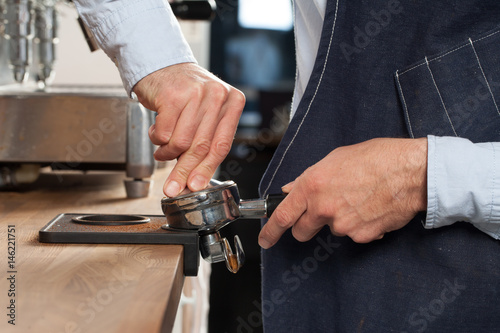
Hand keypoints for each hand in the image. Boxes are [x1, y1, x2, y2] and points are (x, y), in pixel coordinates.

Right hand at [133, 63, 244, 196]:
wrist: (162, 64)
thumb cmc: (185, 92)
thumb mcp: (206, 113)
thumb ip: (205, 142)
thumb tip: (194, 179)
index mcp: (232, 101)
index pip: (221, 145)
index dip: (206, 169)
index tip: (195, 185)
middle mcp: (217, 96)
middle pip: (201, 146)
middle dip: (185, 171)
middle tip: (173, 186)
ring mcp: (196, 94)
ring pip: (181, 142)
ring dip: (167, 153)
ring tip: (163, 150)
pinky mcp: (172, 95)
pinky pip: (164, 133)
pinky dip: (157, 139)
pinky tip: (158, 132)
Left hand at [258, 138, 427, 247]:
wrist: (410, 171)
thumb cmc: (376, 158)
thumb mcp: (334, 159)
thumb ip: (308, 178)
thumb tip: (292, 190)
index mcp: (312, 186)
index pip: (282, 216)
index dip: (270, 231)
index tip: (266, 239)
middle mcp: (324, 208)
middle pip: (302, 231)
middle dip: (306, 226)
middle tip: (322, 213)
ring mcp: (343, 225)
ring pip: (332, 230)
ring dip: (338, 220)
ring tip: (357, 199)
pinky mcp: (362, 236)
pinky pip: (353, 234)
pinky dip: (358, 225)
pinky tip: (370, 208)